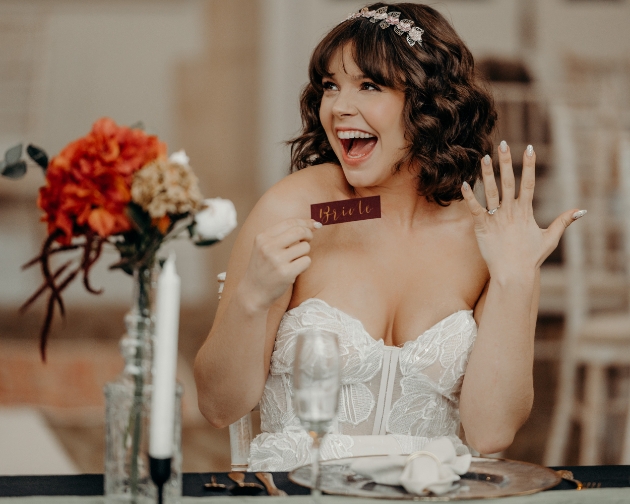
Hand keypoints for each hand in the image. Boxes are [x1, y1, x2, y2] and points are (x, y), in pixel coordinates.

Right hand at [240, 218, 320, 309]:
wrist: (253, 292)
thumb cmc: (264, 267)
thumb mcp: (265, 247)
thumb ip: (283, 235)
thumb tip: (313, 224)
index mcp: (263, 237)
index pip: (289, 222)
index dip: (305, 222)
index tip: (314, 224)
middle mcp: (268, 247)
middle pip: (299, 231)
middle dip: (309, 234)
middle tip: (308, 240)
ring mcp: (277, 260)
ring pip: (305, 247)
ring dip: (304, 253)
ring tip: (293, 261)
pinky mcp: (286, 273)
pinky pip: (307, 261)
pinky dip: (304, 265)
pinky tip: (294, 270)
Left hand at [461, 141, 584, 278]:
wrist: (513, 274)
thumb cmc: (530, 258)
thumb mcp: (550, 238)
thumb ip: (563, 222)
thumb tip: (580, 211)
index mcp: (525, 211)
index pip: (528, 183)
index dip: (529, 165)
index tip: (529, 148)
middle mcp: (510, 211)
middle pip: (509, 181)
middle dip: (506, 162)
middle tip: (502, 144)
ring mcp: (496, 218)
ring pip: (491, 191)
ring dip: (488, 174)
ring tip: (484, 157)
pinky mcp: (482, 227)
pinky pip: (475, 209)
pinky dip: (469, 197)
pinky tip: (464, 183)